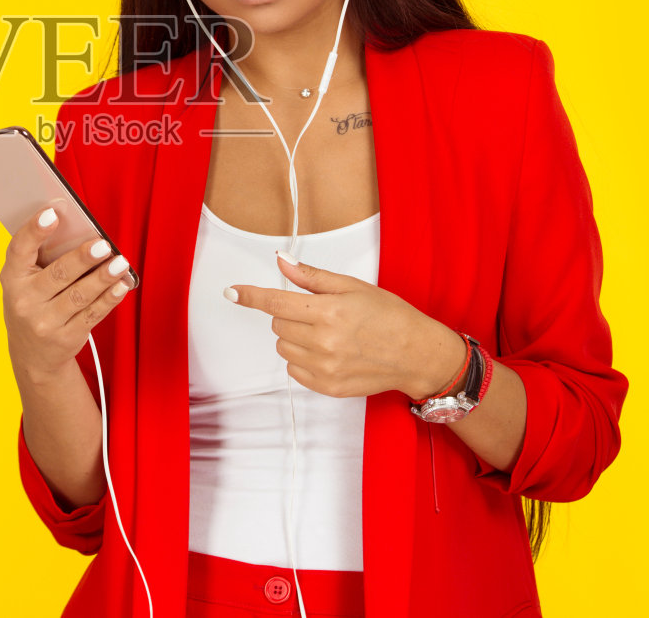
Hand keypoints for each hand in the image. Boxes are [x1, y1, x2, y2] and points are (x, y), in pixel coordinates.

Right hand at [1, 205, 134, 385]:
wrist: (32, 356)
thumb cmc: (32, 304)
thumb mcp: (24, 282)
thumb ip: (42, 258)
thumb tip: (79, 232)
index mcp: (12, 279)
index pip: (19, 250)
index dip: (34, 230)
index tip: (52, 214)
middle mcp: (25, 302)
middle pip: (58, 274)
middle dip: (82, 258)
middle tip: (103, 245)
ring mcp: (45, 323)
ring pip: (79, 296)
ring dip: (103, 278)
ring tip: (120, 263)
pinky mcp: (67, 337)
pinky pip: (92, 314)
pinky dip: (109, 299)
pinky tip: (121, 286)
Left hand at [227, 251, 461, 399]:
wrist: (416, 354)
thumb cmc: (389, 315)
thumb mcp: (353, 286)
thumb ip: (312, 277)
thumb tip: (282, 261)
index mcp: (329, 311)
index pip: (276, 302)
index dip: (250, 296)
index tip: (232, 292)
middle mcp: (323, 341)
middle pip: (278, 325)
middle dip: (290, 316)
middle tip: (319, 313)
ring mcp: (324, 368)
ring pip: (284, 347)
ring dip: (295, 338)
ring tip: (327, 334)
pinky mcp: (327, 387)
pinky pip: (294, 370)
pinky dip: (302, 360)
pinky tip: (328, 353)